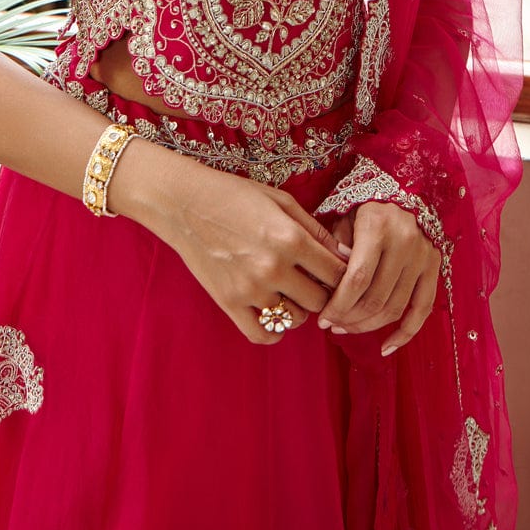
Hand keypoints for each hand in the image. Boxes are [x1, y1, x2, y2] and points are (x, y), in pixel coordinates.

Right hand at [162, 161, 350, 346]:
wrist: (185, 203)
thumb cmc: (235, 195)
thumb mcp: (281, 200)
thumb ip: (314, 229)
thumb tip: (344, 255)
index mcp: (290, 238)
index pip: (336, 273)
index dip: (342, 273)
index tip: (336, 270)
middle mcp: (273, 267)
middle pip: (319, 300)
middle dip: (323, 292)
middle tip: (314, 281)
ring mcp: (250, 288)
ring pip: (295, 318)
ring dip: (299, 307)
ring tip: (291, 291)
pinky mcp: (229, 302)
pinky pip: (262, 334)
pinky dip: (274, 331)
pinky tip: (276, 316)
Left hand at [316, 201, 440, 356]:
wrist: (406, 188)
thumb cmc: (366, 206)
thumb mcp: (345, 216)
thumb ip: (336, 248)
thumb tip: (328, 287)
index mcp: (378, 226)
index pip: (357, 279)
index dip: (338, 305)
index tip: (322, 319)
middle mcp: (405, 242)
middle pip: (375, 297)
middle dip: (349, 318)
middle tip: (331, 325)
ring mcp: (423, 256)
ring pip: (395, 307)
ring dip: (368, 326)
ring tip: (347, 329)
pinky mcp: (435, 267)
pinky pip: (422, 309)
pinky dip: (405, 333)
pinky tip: (386, 347)